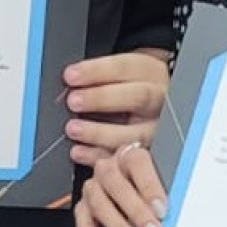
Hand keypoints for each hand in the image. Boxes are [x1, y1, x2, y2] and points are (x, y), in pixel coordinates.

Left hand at [63, 50, 169, 166]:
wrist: (157, 107)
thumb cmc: (130, 87)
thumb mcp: (123, 73)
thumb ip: (100, 75)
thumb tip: (68, 79)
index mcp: (149, 73)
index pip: (125, 67)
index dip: (96, 71)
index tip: (70, 76)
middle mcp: (158, 101)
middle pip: (137, 97)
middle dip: (102, 99)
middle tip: (73, 101)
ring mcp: (156, 129)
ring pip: (135, 133)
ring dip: (99, 132)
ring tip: (73, 129)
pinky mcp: (148, 152)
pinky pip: (126, 158)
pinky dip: (100, 156)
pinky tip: (79, 152)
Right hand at [73, 141, 166, 226]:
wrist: (141, 193)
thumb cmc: (157, 188)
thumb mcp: (167, 180)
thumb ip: (173, 188)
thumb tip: (188, 205)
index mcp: (130, 155)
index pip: (137, 162)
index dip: (149, 186)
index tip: (162, 209)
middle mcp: (108, 168)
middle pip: (114, 182)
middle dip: (135, 211)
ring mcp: (93, 188)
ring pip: (98, 203)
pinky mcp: (83, 209)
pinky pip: (84, 225)